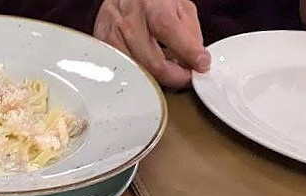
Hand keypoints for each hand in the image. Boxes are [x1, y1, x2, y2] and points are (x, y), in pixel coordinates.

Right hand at [93, 0, 210, 88]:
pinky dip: (141, 74)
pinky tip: (149, 67)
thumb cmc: (153, 0)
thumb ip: (191, 34)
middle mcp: (129, 21)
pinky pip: (125, 72)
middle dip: (176, 76)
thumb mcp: (180, 7)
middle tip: (186, 76)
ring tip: (168, 70)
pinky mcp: (103, 48)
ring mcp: (112, 36)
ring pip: (139, 73)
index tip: (202, 66)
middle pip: (154, 63)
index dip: (189, 55)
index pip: (170, 33)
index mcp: (151, 5)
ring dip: (158, 78)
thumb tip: (197, 62)